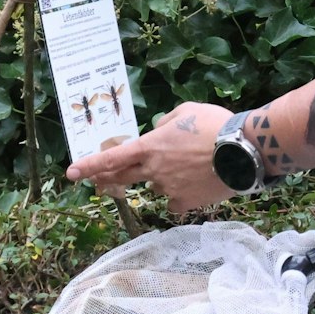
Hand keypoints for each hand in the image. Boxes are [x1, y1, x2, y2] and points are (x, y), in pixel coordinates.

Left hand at [65, 102, 235, 213]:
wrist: (243, 151)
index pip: (112, 158)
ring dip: (164, 177)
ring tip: (191, 165)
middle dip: (106, 179)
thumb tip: (159, 130)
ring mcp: (168, 188)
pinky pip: (176, 200)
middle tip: (97, 182)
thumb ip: (165, 122)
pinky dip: (182, 194)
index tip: (71, 173)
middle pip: (123, 177)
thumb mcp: (186, 111)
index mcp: (150, 146)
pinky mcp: (186, 202)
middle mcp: (154, 170)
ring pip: (157, 185)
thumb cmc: (214, 125)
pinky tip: (196, 184)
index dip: (89, 165)